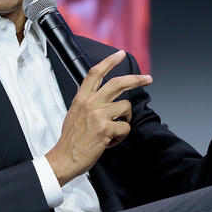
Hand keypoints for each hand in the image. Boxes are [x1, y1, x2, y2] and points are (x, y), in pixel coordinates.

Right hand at [46, 50, 151, 185]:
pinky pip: (125, 128)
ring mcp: (99, 115)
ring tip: (114, 130)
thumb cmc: (70, 139)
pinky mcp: (106, 129)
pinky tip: (110, 141)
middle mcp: (91, 103)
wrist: (64, 158)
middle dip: (136, 79)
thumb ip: (87, 101)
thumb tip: (102, 95)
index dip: (109, 61)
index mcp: (81, 98)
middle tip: (148, 78)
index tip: (120, 54)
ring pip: (126, 107)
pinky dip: (121, 136)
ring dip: (125, 119)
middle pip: (118, 83)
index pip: (95, 72)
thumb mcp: (74, 112)